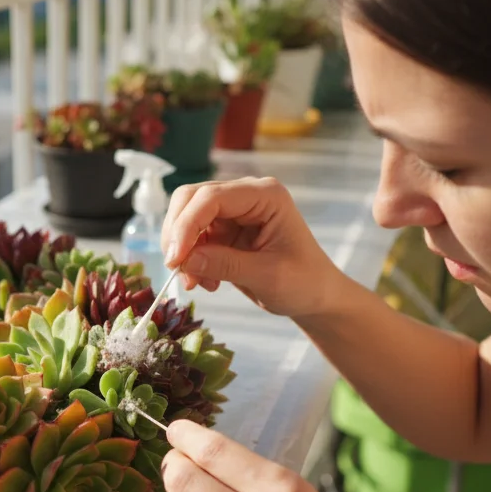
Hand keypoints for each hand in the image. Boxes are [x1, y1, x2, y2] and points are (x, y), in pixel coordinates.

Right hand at [160, 177, 344, 318]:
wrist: (315, 296)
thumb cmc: (304, 283)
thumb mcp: (268, 276)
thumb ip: (226, 265)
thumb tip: (184, 261)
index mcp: (266, 195)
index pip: (212, 197)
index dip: (187, 225)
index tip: (175, 259)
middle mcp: (246, 195)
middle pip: (192, 199)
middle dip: (178, 234)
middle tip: (175, 268)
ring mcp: (233, 211)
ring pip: (186, 219)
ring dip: (182, 251)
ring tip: (195, 283)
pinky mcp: (224, 230)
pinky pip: (192, 239)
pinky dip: (190, 260)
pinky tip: (205, 282)